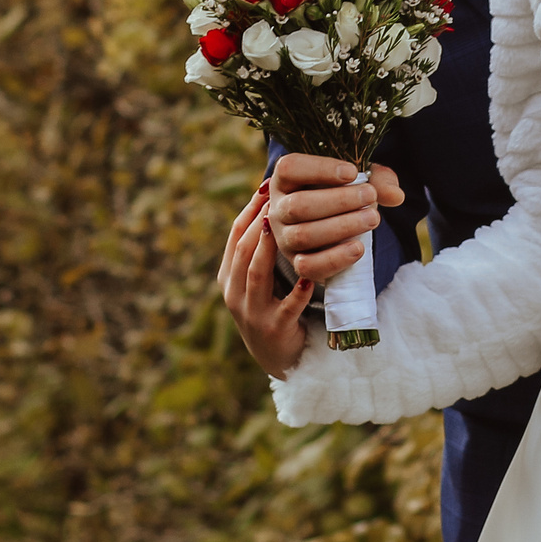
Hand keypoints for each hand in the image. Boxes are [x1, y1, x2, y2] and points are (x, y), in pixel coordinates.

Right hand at [219, 182, 318, 377]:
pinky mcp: (274, 329)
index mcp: (229, 274)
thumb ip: (262, 245)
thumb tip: (274, 198)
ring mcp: (251, 312)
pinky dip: (298, 293)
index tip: (268, 186)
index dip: (250, 209)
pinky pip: (286, 308)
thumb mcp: (261, 275)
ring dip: (269, 249)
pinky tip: (310, 277)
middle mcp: (234, 291)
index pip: (235, 234)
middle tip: (279, 199)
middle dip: (258, 222)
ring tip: (282, 227)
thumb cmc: (273, 304)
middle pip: (243, 250)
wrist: (278, 355)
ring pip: (256, 274)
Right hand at [265, 154, 404, 283]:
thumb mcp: (361, 180)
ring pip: (304, 235)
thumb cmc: (345, 195)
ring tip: (372, 219)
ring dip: (342, 226)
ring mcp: (285, 238)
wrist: (339, 228)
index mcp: (286, 180)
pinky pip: (308, 266)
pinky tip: (359, 248)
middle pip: (298, 205)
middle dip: (339, 200)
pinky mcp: (298, 263)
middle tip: (370, 196)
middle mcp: (279, 208)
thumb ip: (379, 181)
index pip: (289, 168)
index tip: (353, 172)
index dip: (320, 169)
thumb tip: (396, 196)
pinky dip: (335, 258)